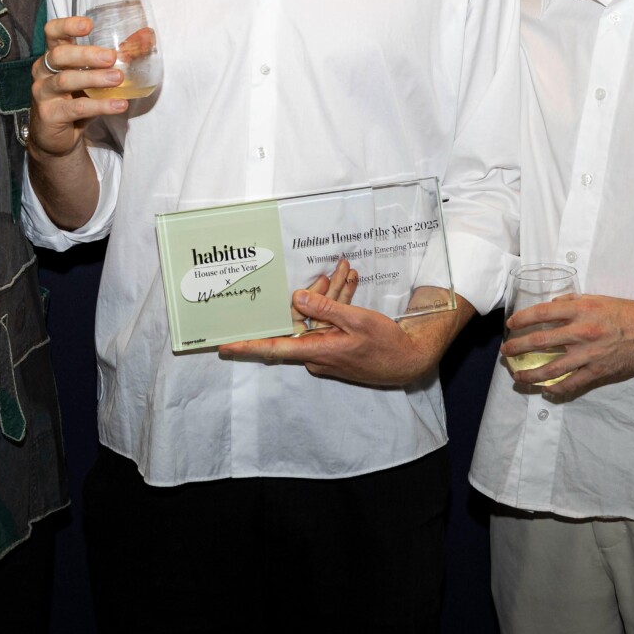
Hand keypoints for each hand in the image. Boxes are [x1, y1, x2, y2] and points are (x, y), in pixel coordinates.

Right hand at [28, 15, 126, 161]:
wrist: (59, 137)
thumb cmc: (77, 98)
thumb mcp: (93, 75)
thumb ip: (116, 57)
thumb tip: (147, 37)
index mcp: (54, 55)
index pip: (52, 32)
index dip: (67, 25)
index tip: (89, 25)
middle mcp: (43, 71)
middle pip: (59, 55)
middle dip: (86, 54)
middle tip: (111, 57)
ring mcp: (43, 93)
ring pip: (65, 81)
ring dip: (94, 78)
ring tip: (117, 78)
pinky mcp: (50, 115)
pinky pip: (76, 108)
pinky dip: (100, 105)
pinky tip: (119, 105)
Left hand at [219, 261, 437, 387]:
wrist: (409, 361)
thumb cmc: (385, 344)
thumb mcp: (356, 321)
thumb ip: (326, 309)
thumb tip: (297, 298)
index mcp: (316, 351)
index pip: (273, 349)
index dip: (247, 346)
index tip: (223, 346)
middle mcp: (316, 354)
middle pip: (301, 321)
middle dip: (312, 295)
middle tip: (328, 274)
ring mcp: (326, 352)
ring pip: (318, 318)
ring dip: (331, 296)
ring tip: (345, 273)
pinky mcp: (336, 347)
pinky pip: (329, 323)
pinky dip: (338, 305)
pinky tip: (349, 284)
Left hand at [502, 295, 633, 400]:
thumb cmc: (626, 312)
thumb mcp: (598, 299)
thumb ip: (573, 301)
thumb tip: (552, 306)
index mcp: (581, 310)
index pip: (542, 313)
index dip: (522, 320)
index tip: (511, 325)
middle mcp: (582, 332)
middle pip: (540, 342)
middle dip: (518, 348)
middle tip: (506, 352)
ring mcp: (589, 354)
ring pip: (551, 368)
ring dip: (530, 374)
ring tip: (518, 377)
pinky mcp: (598, 371)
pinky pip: (571, 384)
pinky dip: (556, 389)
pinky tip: (545, 389)